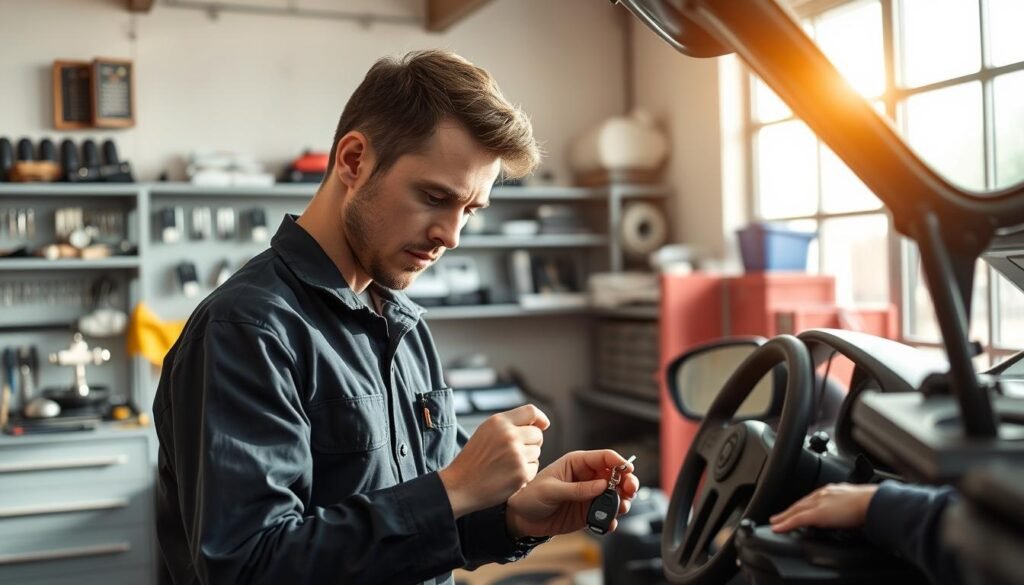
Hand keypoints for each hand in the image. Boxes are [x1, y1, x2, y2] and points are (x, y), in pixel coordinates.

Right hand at [439, 404, 548, 517]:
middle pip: (537, 434)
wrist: (459, 485)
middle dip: (531, 442)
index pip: (531, 411)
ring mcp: (516, 455)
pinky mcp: (520, 474)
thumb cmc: (473, 459)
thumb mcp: (486, 431)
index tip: (542, 426)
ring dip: (527, 458)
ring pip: (537, 452)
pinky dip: (525, 473)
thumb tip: (541, 424)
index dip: (540, 418)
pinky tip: (508, 475)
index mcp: (498, 422)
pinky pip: (534, 468)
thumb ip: (509, 424)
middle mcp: (509, 436)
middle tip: (515, 452)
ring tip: (507, 464)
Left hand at [505, 450, 639, 537]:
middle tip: (630, 491)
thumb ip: (577, 489)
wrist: (521, 519)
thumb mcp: (551, 490)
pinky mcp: (589, 513)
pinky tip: (607, 523)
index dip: (619, 462)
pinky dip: (611, 519)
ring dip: (622, 501)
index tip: (628, 470)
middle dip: (628, 482)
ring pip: (616, 495)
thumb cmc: (530, 496)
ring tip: (619, 508)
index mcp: (577, 463)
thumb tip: (602, 485)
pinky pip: (607, 515)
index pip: (604, 458)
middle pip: (617, 476)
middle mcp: (588, 477)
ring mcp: (590, 495)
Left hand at [770, 483, 878, 532]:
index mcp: (832, 491)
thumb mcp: (855, 503)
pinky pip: (797, 519)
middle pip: (800, 504)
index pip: (812, 499)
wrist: (874, 502)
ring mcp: (819, 502)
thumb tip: (851, 517)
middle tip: (777, 517)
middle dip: (788, 511)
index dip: (801, 506)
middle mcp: (823, 494)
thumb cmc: (871, 504)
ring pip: (796, 510)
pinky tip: (778, 528)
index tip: (794, 511)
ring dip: (784, 516)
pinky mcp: (817, 513)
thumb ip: (848, 508)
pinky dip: (786, 523)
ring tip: (775, 522)